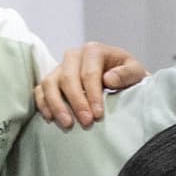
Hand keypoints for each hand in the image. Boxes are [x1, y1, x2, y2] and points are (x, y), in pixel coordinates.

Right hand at [31, 42, 150, 129]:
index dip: (92, 94)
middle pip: (68, 78)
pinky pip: (40, 90)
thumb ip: (127, 73)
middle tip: (86, 122)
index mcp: (93, 50)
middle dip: (76, 102)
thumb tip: (109, 79)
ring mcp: (59, 68)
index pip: (89, 73)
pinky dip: (42, 104)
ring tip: (67, 124)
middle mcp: (73, 56)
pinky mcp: (51, 80)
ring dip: (56, 105)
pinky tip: (50, 118)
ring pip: (50, 83)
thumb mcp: (135, 72)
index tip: (98, 114)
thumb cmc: (126, 75)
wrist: (119, 78)